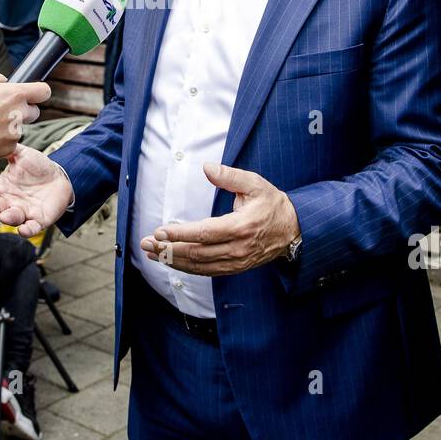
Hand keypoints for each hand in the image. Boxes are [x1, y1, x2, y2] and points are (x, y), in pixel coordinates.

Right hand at [0, 74, 49, 166]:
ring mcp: (14, 134)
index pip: (44, 91)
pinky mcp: (8, 149)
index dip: (38, 93)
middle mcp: (18, 114)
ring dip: (8, 128)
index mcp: (14, 94)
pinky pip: (9, 144)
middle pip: (34, 112)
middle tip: (2, 112)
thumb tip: (7, 82)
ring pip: (19, 129)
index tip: (33, 95)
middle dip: (23, 112)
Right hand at [0, 145, 72, 238]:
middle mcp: (8, 201)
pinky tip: (23, 230)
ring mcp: (22, 212)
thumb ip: (8, 150)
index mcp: (1, 186)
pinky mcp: (37, 221)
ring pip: (11, 218)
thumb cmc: (37, 166)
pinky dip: (27, 231)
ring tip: (5, 215)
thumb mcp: (22, 155)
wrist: (60, 177)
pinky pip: (30, 228)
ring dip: (7, 218)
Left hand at [141, 164, 300, 275]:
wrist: (294, 230)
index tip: (159, 231)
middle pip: (196, 253)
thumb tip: (207, 168)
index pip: (203, 234)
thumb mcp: (255, 184)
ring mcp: (236, 262)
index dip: (179, 234)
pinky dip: (187, 268)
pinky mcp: (235, 268)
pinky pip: (207, 272)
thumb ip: (230, 176)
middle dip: (168, 250)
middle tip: (146, 243)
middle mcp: (237, 248)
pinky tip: (172, 261)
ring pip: (199, 266)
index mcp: (241, 227)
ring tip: (152, 253)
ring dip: (173, 261)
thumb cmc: (273, 204)